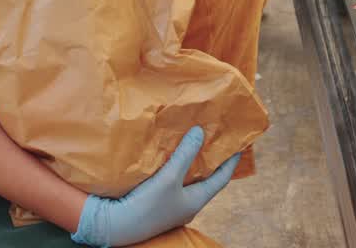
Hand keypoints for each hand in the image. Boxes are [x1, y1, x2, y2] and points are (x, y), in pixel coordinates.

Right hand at [71, 127, 239, 245]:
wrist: (116, 224)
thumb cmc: (148, 205)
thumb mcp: (170, 177)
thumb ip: (186, 154)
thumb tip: (201, 131)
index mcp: (196, 201)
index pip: (221, 179)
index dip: (231, 162)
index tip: (240, 144)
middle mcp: (187, 203)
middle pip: (205, 178)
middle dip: (211, 158)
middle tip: (216, 137)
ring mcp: (172, 203)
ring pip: (188, 178)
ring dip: (192, 160)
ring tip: (195, 139)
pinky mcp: (158, 200)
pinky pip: (174, 179)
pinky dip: (177, 164)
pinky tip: (171, 153)